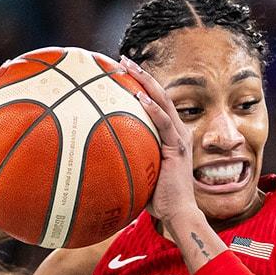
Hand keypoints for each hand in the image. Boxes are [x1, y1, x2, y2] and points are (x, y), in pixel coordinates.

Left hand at [117, 56, 202, 228]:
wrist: (178, 214)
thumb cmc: (158, 201)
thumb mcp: (139, 175)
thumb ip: (125, 164)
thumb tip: (97, 163)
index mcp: (169, 135)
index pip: (155, 103)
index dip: (140, 85)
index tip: (121, 73)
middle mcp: (177, 131)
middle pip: (159, 95)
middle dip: (141, 75)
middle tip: (122, 60)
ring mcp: (179, 137)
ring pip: (163, 101)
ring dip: (146, 83)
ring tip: (129, 68)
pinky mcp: (178, 147)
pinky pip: (164, 123)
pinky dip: (153, 109)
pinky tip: (140, 98)